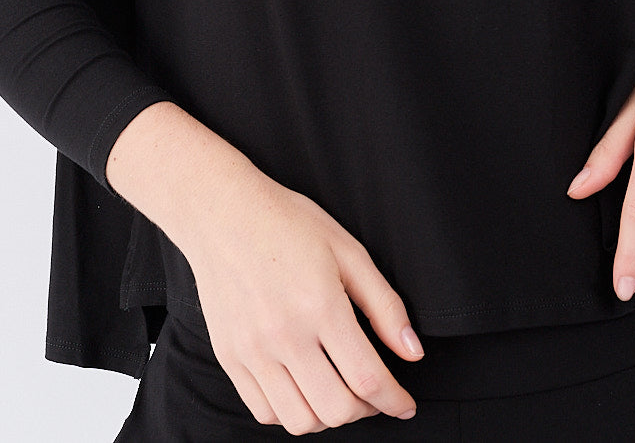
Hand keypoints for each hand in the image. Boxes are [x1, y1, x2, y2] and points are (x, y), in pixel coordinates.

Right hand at [180, 168, 423, 433]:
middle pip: (335, 410)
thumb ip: (384, 305)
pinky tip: (304, 387)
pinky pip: (265, 411)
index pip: (367, 378)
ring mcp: (252, 351)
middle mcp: (284, 335)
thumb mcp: (348, 250)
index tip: (405, 405)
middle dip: (366, 410)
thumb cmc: (287, 223)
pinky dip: (292, 412)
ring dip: (328, 416)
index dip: (394, 400)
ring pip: (299, 420)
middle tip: (374, 394)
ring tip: (339, 391)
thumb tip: (412, 351)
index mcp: (320, 305)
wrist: (223, 213)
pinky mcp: (229, 358)